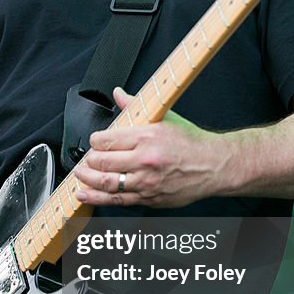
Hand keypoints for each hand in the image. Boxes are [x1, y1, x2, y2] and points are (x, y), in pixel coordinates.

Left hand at [74, 87, 221, 207]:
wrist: (214, 166)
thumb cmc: (191, 142)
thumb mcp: (165, 118)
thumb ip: (136, 106)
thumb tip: (118, 93)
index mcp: (147, 137)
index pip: (107, 140)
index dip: (94, 141)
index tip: (94, 141)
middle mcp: (145, 160)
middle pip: (102, 162)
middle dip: (89, 161)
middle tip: (87, 159)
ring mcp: (146, 182)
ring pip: (106, 183)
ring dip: (87, 180)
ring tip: (79, 176)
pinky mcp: (149, 198)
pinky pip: (117, 200)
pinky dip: (97, 198)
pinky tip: (85, 194)